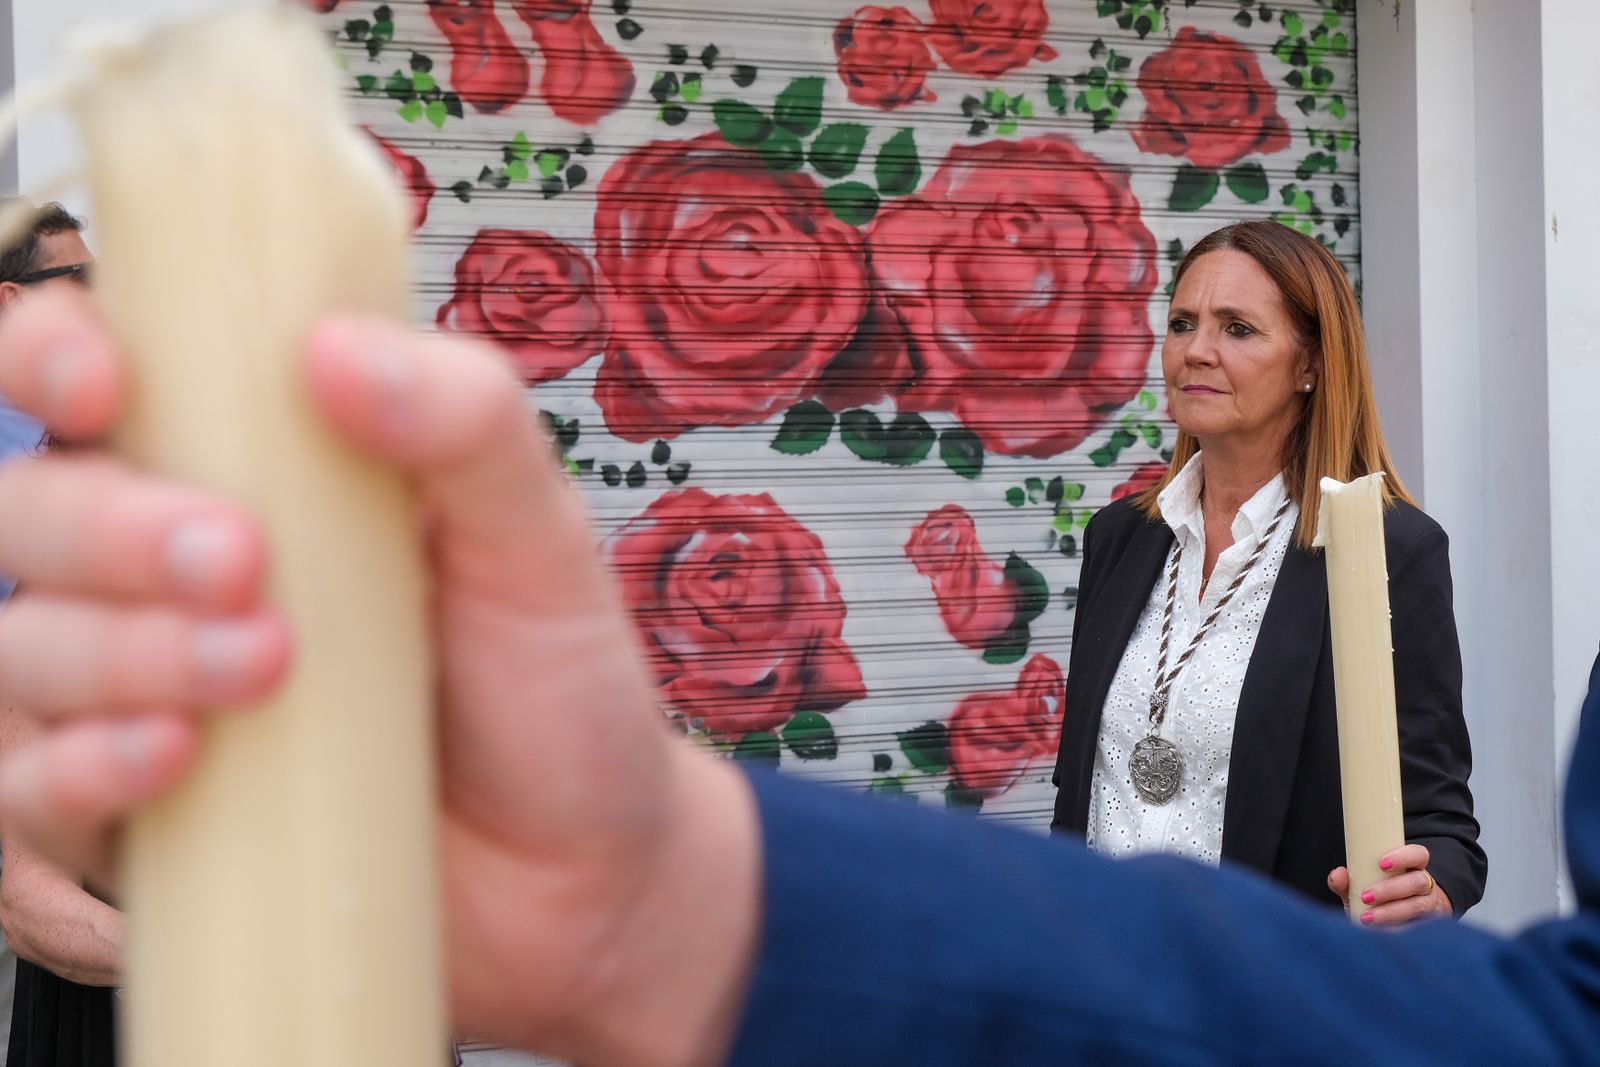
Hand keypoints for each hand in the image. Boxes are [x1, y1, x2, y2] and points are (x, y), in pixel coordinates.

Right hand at [0, 288, 758, 1066]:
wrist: (582, 868)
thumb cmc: (556, 682)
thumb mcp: (541, 538)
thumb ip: (469, 424)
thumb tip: (335, 346)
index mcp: (261, 466)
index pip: (97, 376)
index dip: (51, 357)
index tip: (106, 384)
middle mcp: (176, 569)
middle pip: (33, 509)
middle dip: (110, 527)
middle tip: (240, 560)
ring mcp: (149, 692)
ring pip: (23, 646)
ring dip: (119, 650)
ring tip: (267, 665)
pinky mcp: (143, 817)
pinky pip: (31, 795)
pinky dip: (80, 770)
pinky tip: (178, 757)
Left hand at [1327, 844, 1451, 926]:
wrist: (1400, 924)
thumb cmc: (1379, 898)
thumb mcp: (1362, 887)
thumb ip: (1347, 882)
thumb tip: (1338, 874)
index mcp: (1412, 867)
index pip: (1418, 855)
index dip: (1403, 857)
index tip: (1381, 864)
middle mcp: (1425, 885)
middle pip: (1417, 881)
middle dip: (1390, 889)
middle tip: (1366, 896)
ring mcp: (1430, 906)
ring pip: (1418, 905)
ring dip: (1391, 911)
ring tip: (1366, 918)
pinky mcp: (1428, 926)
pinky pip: (1418, 929)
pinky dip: (1397, 930)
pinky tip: (1380, 933)